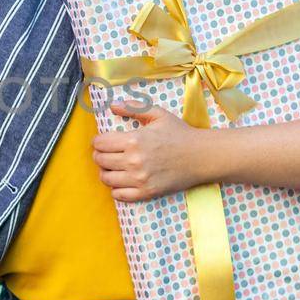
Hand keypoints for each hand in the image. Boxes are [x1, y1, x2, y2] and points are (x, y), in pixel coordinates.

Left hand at [93, 97, 221, 201]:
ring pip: (106, 178)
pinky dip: (116, 188)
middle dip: (100, 155)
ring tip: (113, 167)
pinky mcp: (146, 193)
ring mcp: (139, 179)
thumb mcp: (158, 114)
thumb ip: (134, 108)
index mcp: (134, 140)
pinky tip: (122, 180)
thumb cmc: (180, 134)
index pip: (100, 143)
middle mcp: (134, 161)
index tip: (103, 141)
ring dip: (106, 171)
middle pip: (100, 160)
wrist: (201, 156)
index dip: (98, 141)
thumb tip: (113, 105)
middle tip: (107, 153)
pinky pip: (119, 195)